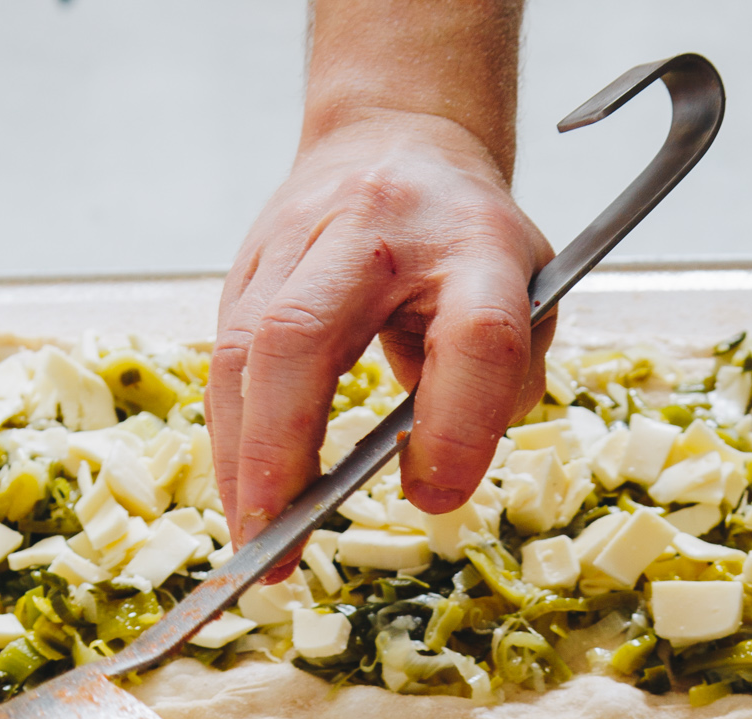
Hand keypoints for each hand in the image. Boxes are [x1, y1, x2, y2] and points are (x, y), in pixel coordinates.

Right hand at [210, 112, 554, 546]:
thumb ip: (499, 386)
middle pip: (302, 334)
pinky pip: (224, 363)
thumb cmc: (468, 244)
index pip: (475, 336)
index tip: (435, 495)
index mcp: (474, 244)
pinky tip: (244, 500)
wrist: (396, 142)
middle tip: (283, 540)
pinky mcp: (247, 267)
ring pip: (244, 351)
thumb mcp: (527, 301)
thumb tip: (430, 478)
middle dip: (283, 450)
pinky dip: (230, 442)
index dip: (456, 428)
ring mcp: (296, 241)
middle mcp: (376, 231)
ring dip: (241, 459)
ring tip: (256, 542)